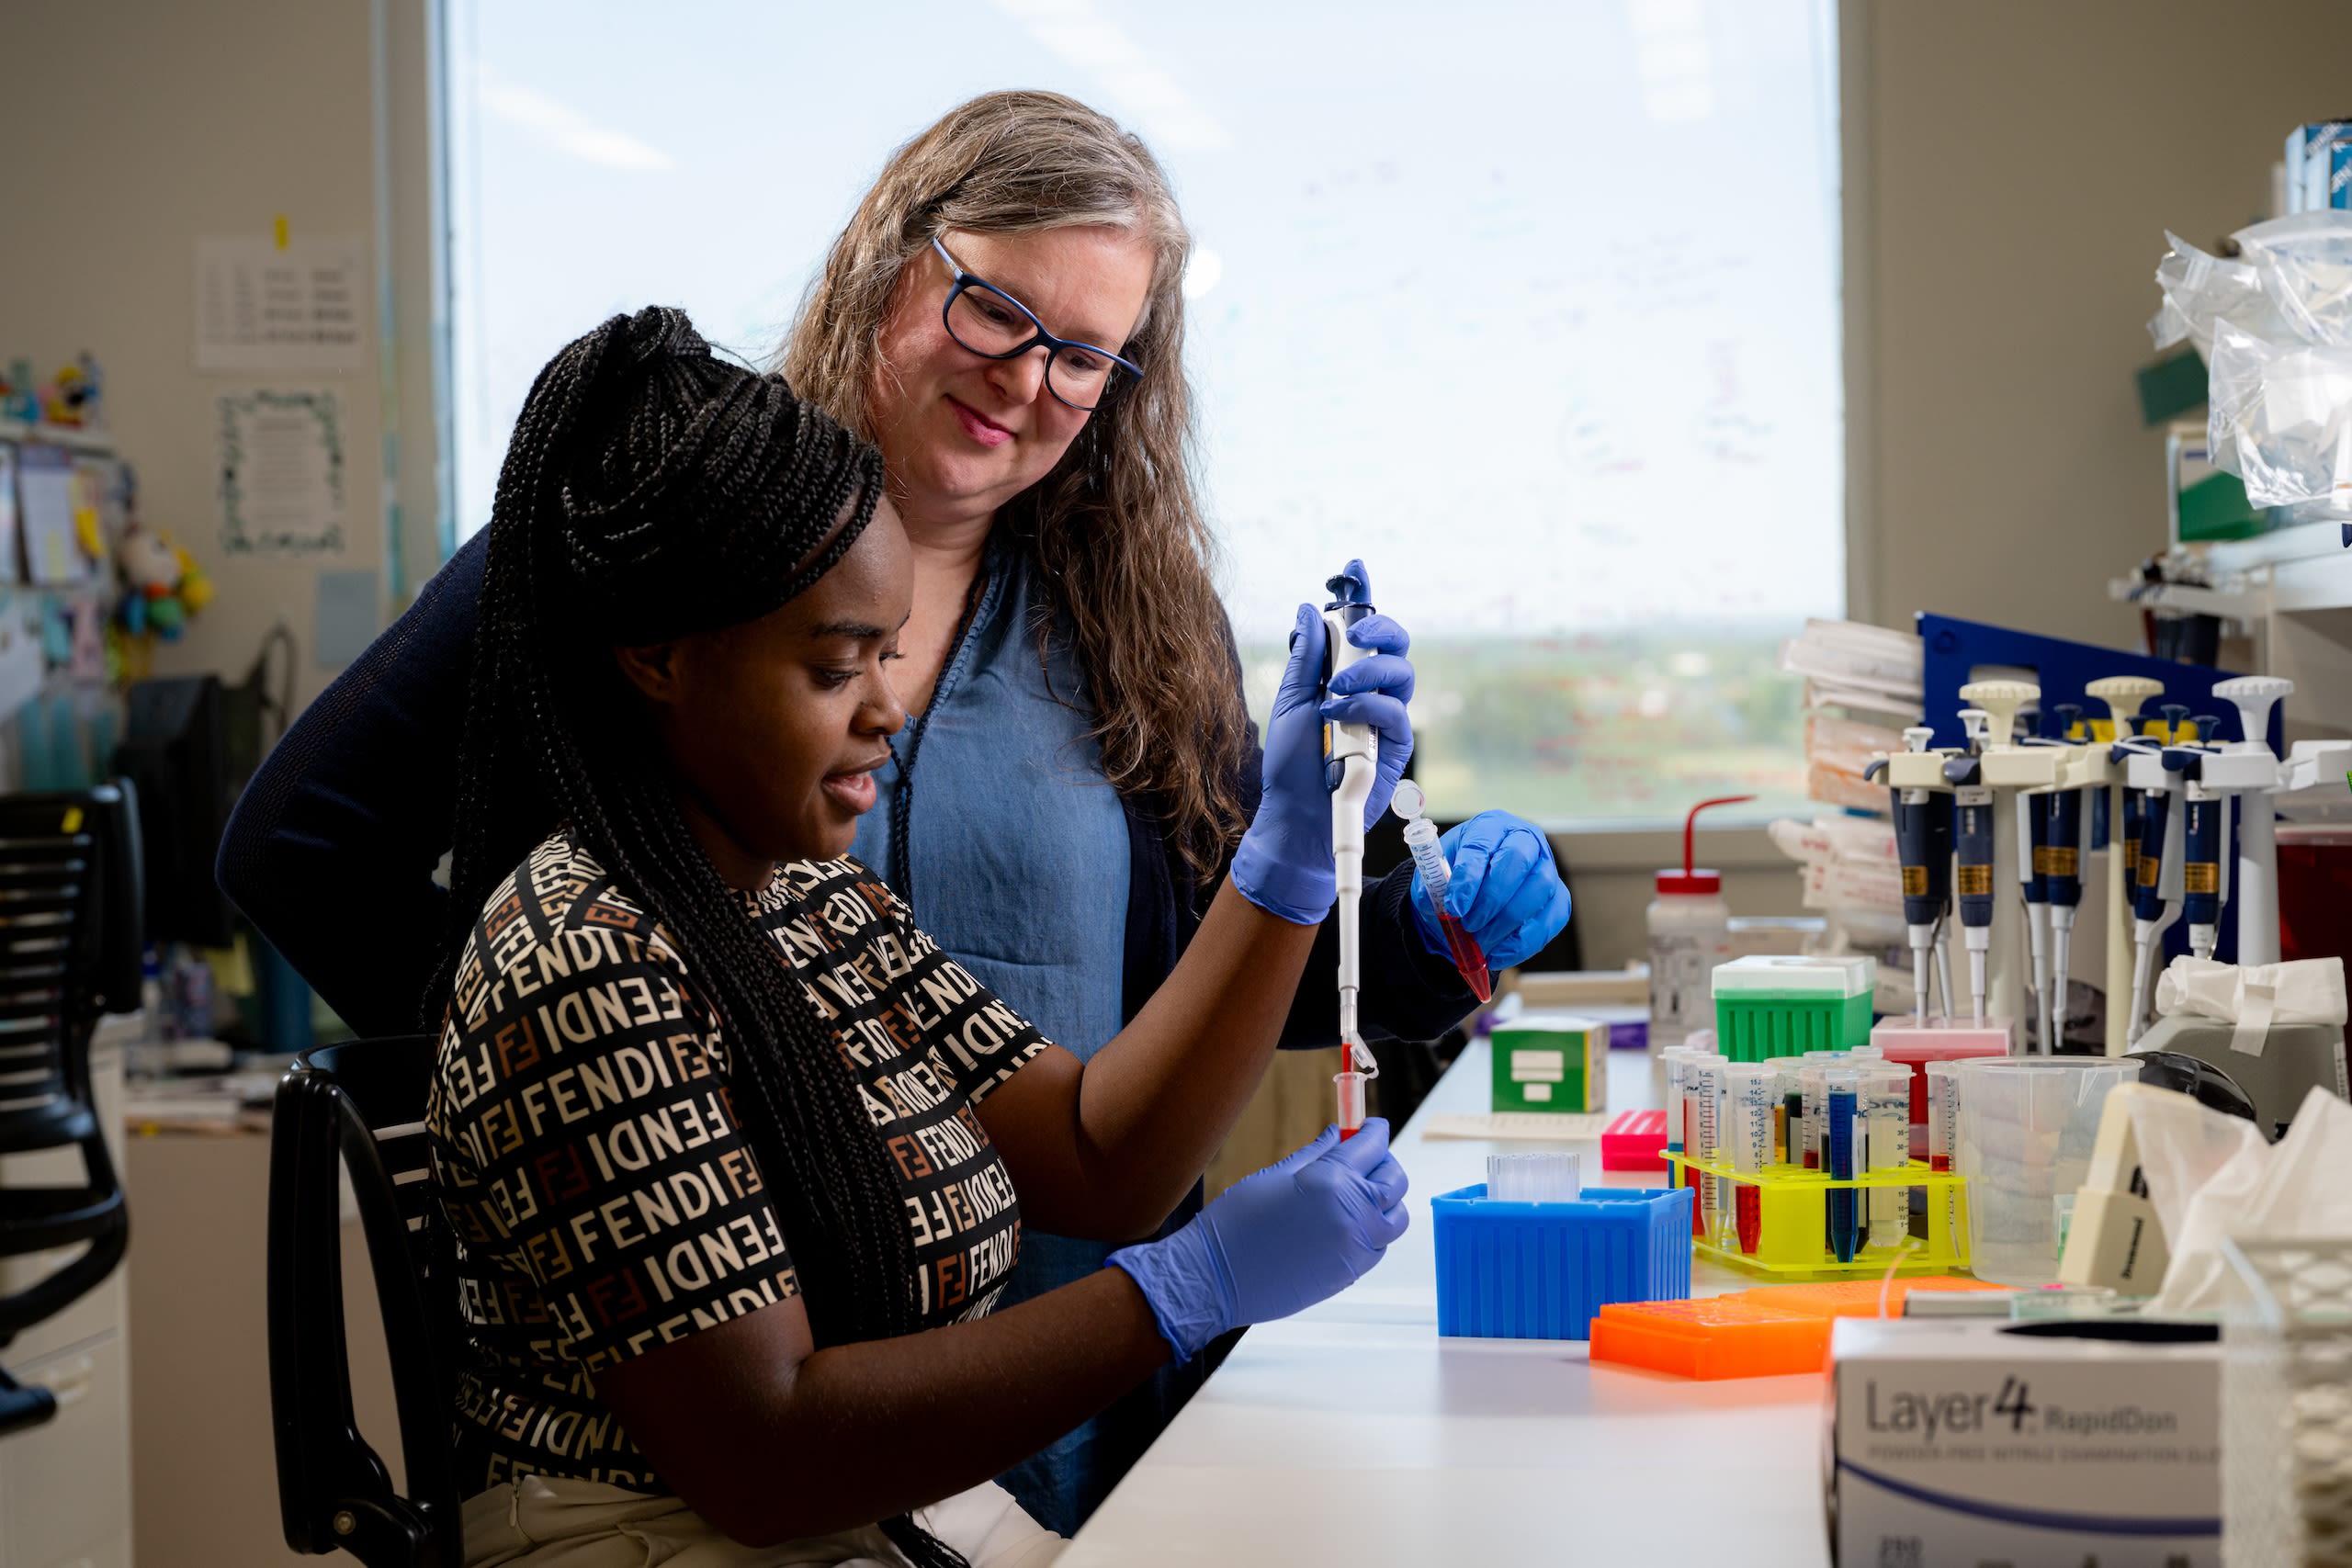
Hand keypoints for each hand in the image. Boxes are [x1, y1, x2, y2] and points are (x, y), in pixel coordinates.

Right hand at [1107, 1119, 1409, 1362]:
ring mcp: (1355, 1247)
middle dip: (1384, 1163)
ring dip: (1385, 1201)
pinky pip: (1379, 1245)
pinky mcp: (1351, 1273)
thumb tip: (1340, 1135)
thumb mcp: (1275, 1176)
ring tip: (1358, 1194)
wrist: (1216, 1277)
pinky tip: (1345, 1223)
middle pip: (1395, 1180)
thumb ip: (1317, 1154)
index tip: (1371, 1126)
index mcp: (1331, 1180)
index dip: (1374, 1130)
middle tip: (1364, 1158)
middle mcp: (1352, 1213)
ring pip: (1396, 1217)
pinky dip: (1373, 1230)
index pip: (1373, 1145)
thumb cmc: (1237, 1224)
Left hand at [1230, 563, 1416, 924]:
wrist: (1295, 815)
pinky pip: (1396, 711)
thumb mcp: (1289, 704)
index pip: (1359, 629)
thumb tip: (1309, 611)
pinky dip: (1368, 706)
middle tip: (1353, 634)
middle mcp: (1369, 690)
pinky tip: (1339, 715)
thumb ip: (1305, 659)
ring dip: (1367, 672)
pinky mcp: (1397, 745)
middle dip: (1378, 628)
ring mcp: (1385, 716)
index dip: (1361, 596)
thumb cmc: (1289, 765)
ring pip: (1400, 672)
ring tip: (1334, 690)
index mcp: (1341, 675)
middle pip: (1394, 643)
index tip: (1352, 568)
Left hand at [1409, 811, 1571, 973]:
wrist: (1472, 897)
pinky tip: (1497, 954)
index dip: (1468, 878)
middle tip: (1469, 926)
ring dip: (1506, 922)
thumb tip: (1436, 905)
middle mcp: (1525, 839)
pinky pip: (1551, 919)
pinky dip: (1523, 943)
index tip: (1453, 907)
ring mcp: (1547, 867)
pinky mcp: (1559, 897)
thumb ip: (1432, 889)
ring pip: (1539, 889)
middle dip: (1492, 899)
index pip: (1482, 845)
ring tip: (1479, 941)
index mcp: (1490, 826)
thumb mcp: (1434, 880)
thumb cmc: (1455, 881)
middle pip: (1517, 861)